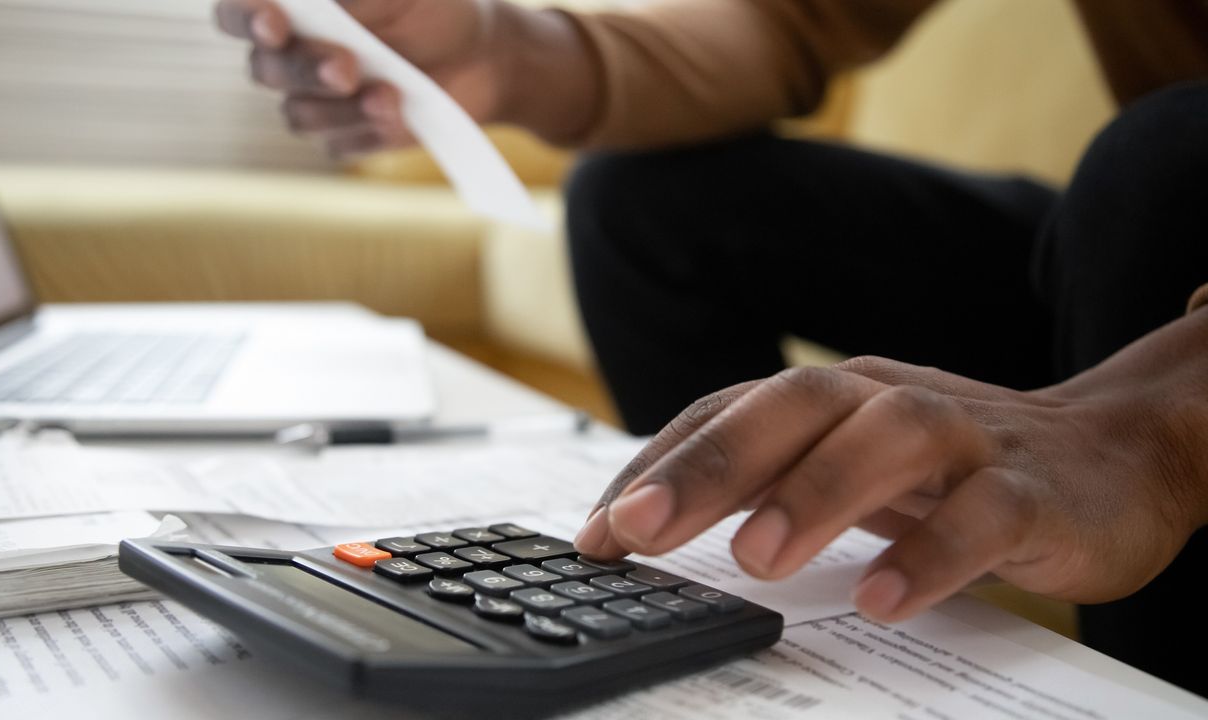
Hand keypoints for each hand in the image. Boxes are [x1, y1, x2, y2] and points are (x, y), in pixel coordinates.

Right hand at [214, 0, 502, 156]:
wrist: (483, 57)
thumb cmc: (432, 7)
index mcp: (294, 9)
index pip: (237, 14)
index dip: (244, 18)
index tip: (274, 24)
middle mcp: (294, 55)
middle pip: (265, 71)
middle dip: (305, 70)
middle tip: (347, 68)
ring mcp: (318, 101)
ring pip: (299, 115)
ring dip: (344, 108)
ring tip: (391, 94)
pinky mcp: (347, 137)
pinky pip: (338, 146)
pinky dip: (370, 132)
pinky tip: (401, 115)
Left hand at [574, 311, 1207, 621]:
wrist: (1109, 454)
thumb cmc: (950, 465)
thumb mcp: (846, 463)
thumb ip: (762, 480)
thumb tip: (642, 522)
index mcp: (833, 396)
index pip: (728, 411)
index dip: (657, 464)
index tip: (595, 532)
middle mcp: (886, 399)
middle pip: (793, 405)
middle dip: (709, 466)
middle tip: (637, 530)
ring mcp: (962, 436)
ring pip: (885, 439)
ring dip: (813, 494)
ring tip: (755, 561)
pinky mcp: (1028, 489)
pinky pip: (980, 513)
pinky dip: (929, 552)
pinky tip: (881, 599)